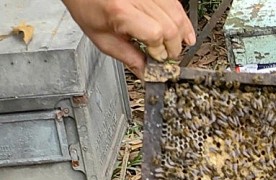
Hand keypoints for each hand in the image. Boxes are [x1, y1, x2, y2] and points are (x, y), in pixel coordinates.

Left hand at [61, 0, 195, 76]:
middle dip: (172, 47)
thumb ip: (128, 57)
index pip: (155, 34)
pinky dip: (183, 20)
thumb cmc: (87, 6)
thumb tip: (147, 73)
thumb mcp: (102, 38)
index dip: (159, 51)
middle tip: (166, 56)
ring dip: (182, 35)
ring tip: (178, 47)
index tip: (156, 59)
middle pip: (170, 27)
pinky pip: (176, 5)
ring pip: (177, 16)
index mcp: (119, 10)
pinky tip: (185, 32)